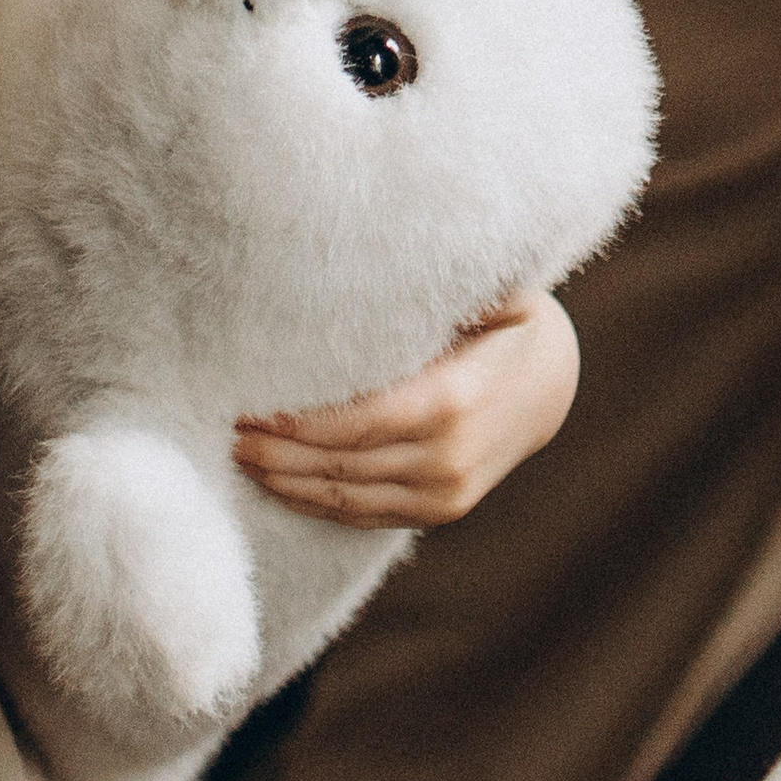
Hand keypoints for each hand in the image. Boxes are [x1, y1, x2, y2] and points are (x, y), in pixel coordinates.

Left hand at [231, 290, 580, 528]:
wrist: (552, 383)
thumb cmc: (505, 323)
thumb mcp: (490, 295)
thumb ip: (444, 291)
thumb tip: (389, 266)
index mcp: (450, 399)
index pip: (357, 419)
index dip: (299, 421)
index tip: (252, 405)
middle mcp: (446, 456)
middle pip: (342, 463)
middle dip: (279, 451)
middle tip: (228, 430)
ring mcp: (445, 493)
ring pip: (347, 496)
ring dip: (287, 482)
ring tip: (241, 457)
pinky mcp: (441, 511)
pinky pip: (366, 515)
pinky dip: (318, 503)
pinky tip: (280, 485)